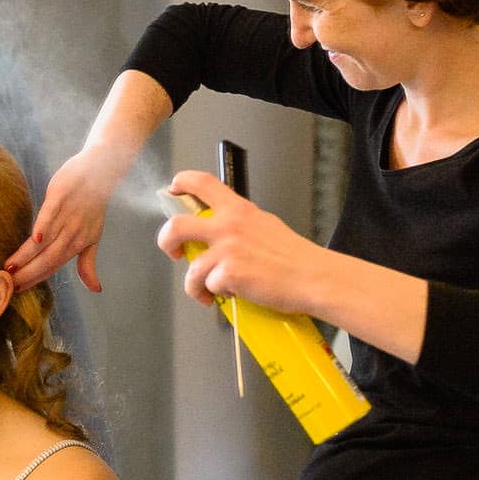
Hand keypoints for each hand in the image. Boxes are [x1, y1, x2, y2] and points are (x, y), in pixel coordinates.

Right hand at [10, 147, 122, 291]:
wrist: (101, 173)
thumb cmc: (94, 207)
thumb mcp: (93, 238)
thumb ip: (88, 264)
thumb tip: (95, 290)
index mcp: (76, 244)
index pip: (52, 267)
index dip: (35, 279)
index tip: (16, 290)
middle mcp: (71, 233)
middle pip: (47, 258)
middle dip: (27, 272)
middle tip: (6, 283)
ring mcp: (66, 215)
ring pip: (46, 240)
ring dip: (28, 254)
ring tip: (10, 266)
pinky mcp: (60, 196)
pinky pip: (51, 212)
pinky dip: (44, 225)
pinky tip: (34, 237)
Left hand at [154, 169, 324, 312]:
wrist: (312, 277)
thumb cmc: (294, 257)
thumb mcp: (265, 225)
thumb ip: (240, 225)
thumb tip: (220, 235)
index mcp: (239, 210)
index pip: (202, 183)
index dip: (181, 183)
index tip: (173, 190)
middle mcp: (229, 226)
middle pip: (177, 226)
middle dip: (166, 242)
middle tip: (175, 252)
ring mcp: (228, 250)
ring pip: (191, 268)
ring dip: (194, 285)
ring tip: (206, 293)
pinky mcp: (229, 274)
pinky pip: (208, 287)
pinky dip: (214, 296)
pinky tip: (229, 296)